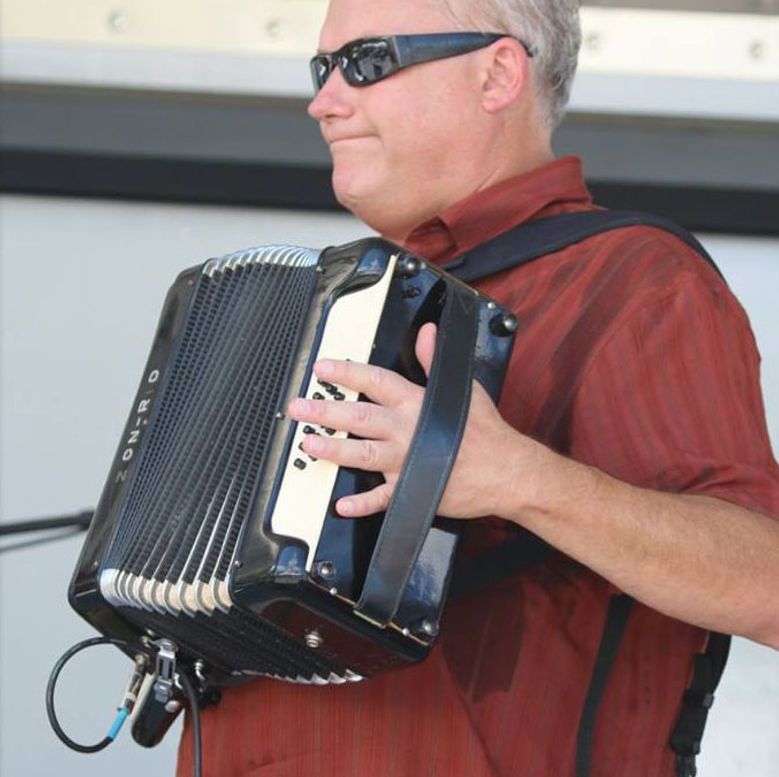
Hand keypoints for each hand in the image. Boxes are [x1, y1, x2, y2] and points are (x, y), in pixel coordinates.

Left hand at [287, 322, 533, 519]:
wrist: (507, 471)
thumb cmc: (486, 431)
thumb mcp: (461, 387)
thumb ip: (434, 361)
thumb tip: (426, 333)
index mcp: (416, 402)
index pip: (375, 380)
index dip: (346, 372)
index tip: (323, 367)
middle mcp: (407, 429)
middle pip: (359, 416)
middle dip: (326, 410)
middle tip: (299, 407)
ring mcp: (407, 460)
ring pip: (363, 453)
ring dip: (334, 448)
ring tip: (309, 443)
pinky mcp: (412, 488)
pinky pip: (383, 498)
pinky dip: (362, 503)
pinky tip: (342, 504)